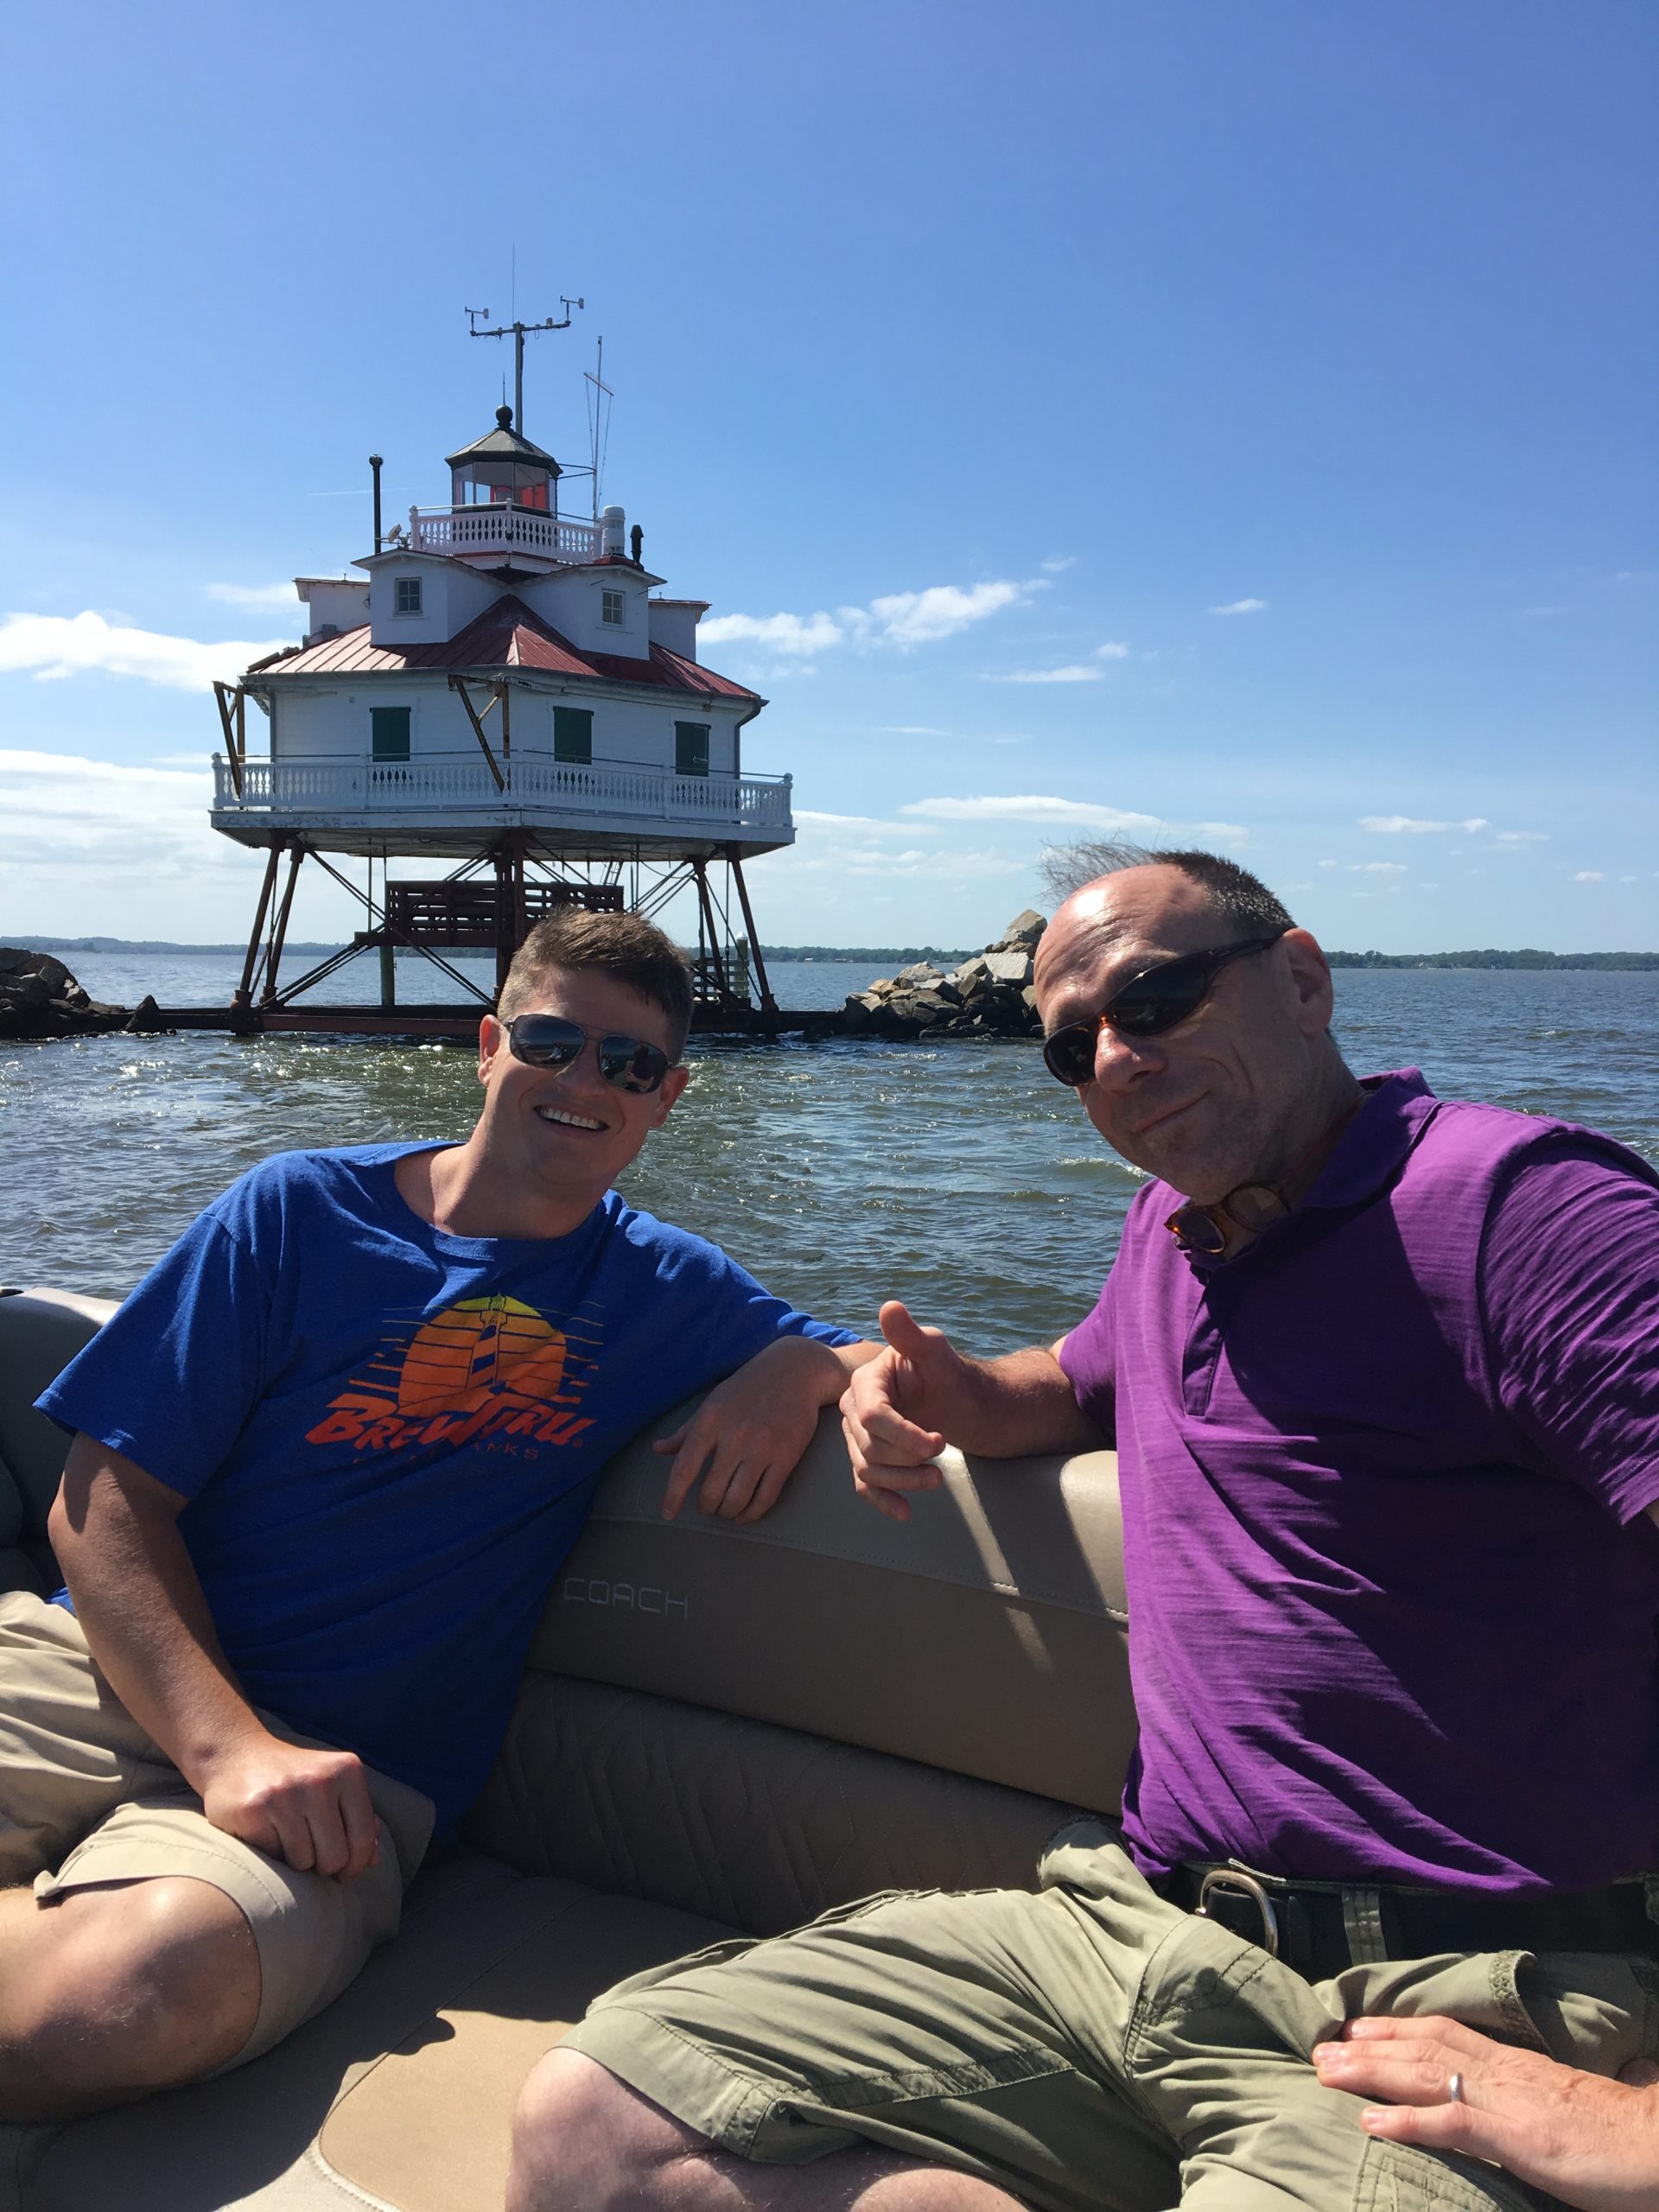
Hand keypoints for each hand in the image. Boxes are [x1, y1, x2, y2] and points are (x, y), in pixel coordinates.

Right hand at [198, 1728, 381, 1881]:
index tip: (345, 1873)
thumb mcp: (333, 1785)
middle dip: (324, 1867)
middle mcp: (318, 1781)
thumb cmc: (294, 1777)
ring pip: (303, 1862)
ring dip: (296, 1861)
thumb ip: (358, 1818)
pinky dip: (271, 1854)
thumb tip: (374, 1859)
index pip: (363, 1837)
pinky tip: (265, 1833)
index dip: (356, 1865)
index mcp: (347, 1771)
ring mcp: (284, 1795)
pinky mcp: (253, 1810)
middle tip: (313, 1855)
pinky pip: (272, 1857)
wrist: (235, 1755)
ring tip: (287, 1838)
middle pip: (334, 1857)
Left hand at [654, 1337, 834, 1523]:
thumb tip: (658, 1449)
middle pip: (711, 1491)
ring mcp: (762, 1448)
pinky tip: (745, 1515)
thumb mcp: (712, 1403)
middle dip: (706, 1506)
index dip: (673, 1496)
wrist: (794, 1371)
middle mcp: (734, 1436)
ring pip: (738, 1499)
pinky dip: (752, 1513)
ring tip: (725, 1510)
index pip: (684, 1468)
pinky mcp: (786, 1457)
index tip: (669, 1514)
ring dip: (727, 1512)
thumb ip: (685, 1431)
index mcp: (710, 1421)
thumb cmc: (748, 1388)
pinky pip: (766, 1497)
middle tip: (708, 1506)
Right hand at [839, 1301, 969, 1522]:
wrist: (962, 1401)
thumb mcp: (937, 1353)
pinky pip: (864, 1485)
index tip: (938, 1442)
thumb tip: (890, 1307)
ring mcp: (858, 1435)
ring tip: (937, 1479)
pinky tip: (905, 1513)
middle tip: (943, 1449)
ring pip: (867, 1470)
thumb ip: (912, 1336)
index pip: (873, 1417)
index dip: (904, 1434)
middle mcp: (854, 1407)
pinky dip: (883, 1500)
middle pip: (868, 1447)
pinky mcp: (867, 1457)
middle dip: (908, 1457)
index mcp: (866, 1382)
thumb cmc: (951, 1375)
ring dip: (904, 1481)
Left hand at [1313, 2015, 1658, 2211]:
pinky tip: (1371, 2123)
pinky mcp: (1519, 2138)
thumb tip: (1521, 2097)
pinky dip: (1408, 2122)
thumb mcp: (1564, 2108)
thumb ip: (1533, 2096)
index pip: (1445, 2034)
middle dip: (1367, 2046)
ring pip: (1426, 2075)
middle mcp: (1504, 2073)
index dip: (1396, 2028)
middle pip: (1423, 2048)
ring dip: (1370, 2073)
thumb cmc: (1619, 2136)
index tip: (1355, 2027)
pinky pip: (1455, 2124)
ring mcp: (1509, 2102)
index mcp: (1516, 2066)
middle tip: (1320, 2047)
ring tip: (1326, 2073)